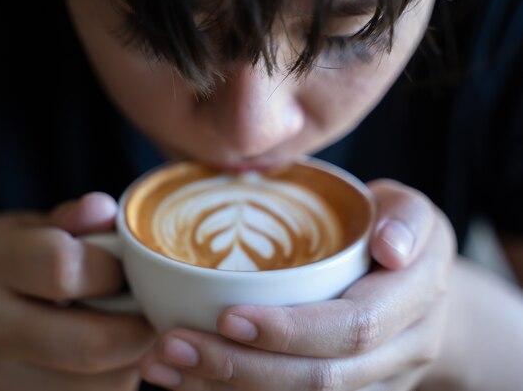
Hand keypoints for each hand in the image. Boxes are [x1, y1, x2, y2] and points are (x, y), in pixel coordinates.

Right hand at [0, 192, 154, 390]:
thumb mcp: (21, 231)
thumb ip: (68, 220)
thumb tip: (105, 209)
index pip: (66, 269)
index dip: (114, 268)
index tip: (126, 267)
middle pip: (93, 345)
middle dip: (139, 326)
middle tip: (148, 306)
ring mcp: (2, 387)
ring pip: (104, 383)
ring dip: (132, 356)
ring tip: (118, 328)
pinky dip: (116, 376)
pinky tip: (103, 355)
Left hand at [139, 179, 455, 390]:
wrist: (421, 290)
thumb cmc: (399, 236)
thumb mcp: (411, 210)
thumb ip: (404, 218)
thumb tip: (390, 246)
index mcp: (415, 299)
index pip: (353, 327)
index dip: (291, 330)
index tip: (227, 317)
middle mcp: (402, 352)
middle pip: (321, 379)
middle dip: (242, 368)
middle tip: (172, 346)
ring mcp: (377, 382)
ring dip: (225, 388)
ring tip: (162, 366)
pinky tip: (187, 380)